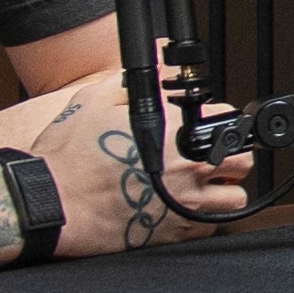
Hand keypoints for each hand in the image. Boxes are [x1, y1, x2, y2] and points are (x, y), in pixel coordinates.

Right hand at [5, 74, 254, 253]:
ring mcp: (184, 203)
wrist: (50, 204)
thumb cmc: (67, 157)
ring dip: (223, 189)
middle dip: (230, 155)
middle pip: (243, 159)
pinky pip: (212, 226)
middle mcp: (186, 168)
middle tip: (210, 156)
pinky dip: (203, 218)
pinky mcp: (174, 232)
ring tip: (202, 185)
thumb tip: (158, 60)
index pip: (224, 117)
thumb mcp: (94, 100)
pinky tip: (184, 208)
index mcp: (172, 132)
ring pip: (234, 197)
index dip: (215, 119)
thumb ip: (134, 80)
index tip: (203, 126)